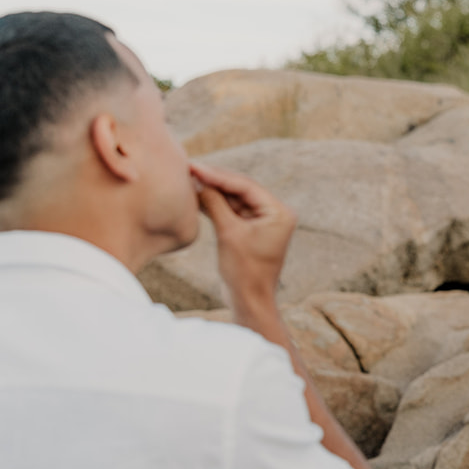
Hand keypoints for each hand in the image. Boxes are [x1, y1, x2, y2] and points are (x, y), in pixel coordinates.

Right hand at [190, 161, 295, 312]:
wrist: (248, 302)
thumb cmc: (243, 272)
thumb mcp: (228, 233)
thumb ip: (215, 204)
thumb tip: (199, 181)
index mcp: (279, 212)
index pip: (245, 186)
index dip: (218, 175)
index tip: (195, 167)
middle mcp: (275, 213)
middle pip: (240, 189)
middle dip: (215, 180)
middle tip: (189, 168)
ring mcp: (263, 221)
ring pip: (234, 198)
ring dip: (213, 191)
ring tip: (189, 179)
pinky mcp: (251, 230)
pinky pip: (232, 211)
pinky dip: (215, 205)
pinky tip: (196, 196)